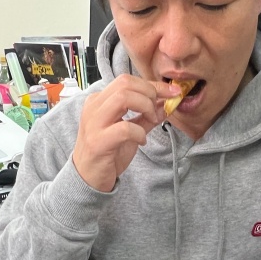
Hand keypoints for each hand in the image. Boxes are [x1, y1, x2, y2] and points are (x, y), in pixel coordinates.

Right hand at [72, 75, 179, 190]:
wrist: (88, 178)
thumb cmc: (107, 153)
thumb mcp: (130, 131)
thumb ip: (146, 117)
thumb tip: (165, 105)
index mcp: (99, 101)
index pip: (127, 81)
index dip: (153, 84)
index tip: (173, 91)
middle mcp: (94, 107)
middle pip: (125, 83)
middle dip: (150, 92)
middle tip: (158, 109)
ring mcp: (94, 123)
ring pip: (123, 98)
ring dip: (145, 107)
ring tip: (151, 120)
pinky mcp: (98, 141)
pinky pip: (125, 128)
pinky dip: (140, 133)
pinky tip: (141, 141)